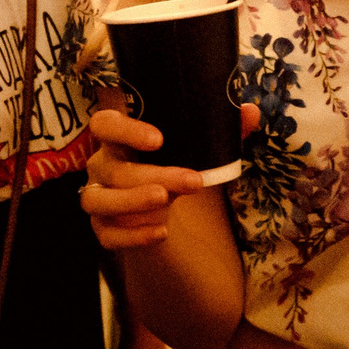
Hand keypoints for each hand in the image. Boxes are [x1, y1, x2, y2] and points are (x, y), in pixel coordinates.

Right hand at [78, 101, 258, 250]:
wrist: (160, 207)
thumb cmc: (173, 165)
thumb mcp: (196, 148)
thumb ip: (222, 129)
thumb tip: (251, 112)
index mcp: (118, 139)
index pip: (104, 124)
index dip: (125, 130)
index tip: (160, 140)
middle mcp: (101, 166)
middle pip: (114, 169)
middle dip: (153, 175)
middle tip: (192, 181)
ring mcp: (97, 198)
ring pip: (96, 200)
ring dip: (131, 202)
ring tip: (166, 202)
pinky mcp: (103, 229)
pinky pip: (106, 235)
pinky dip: (132, 235)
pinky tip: (161, 233)